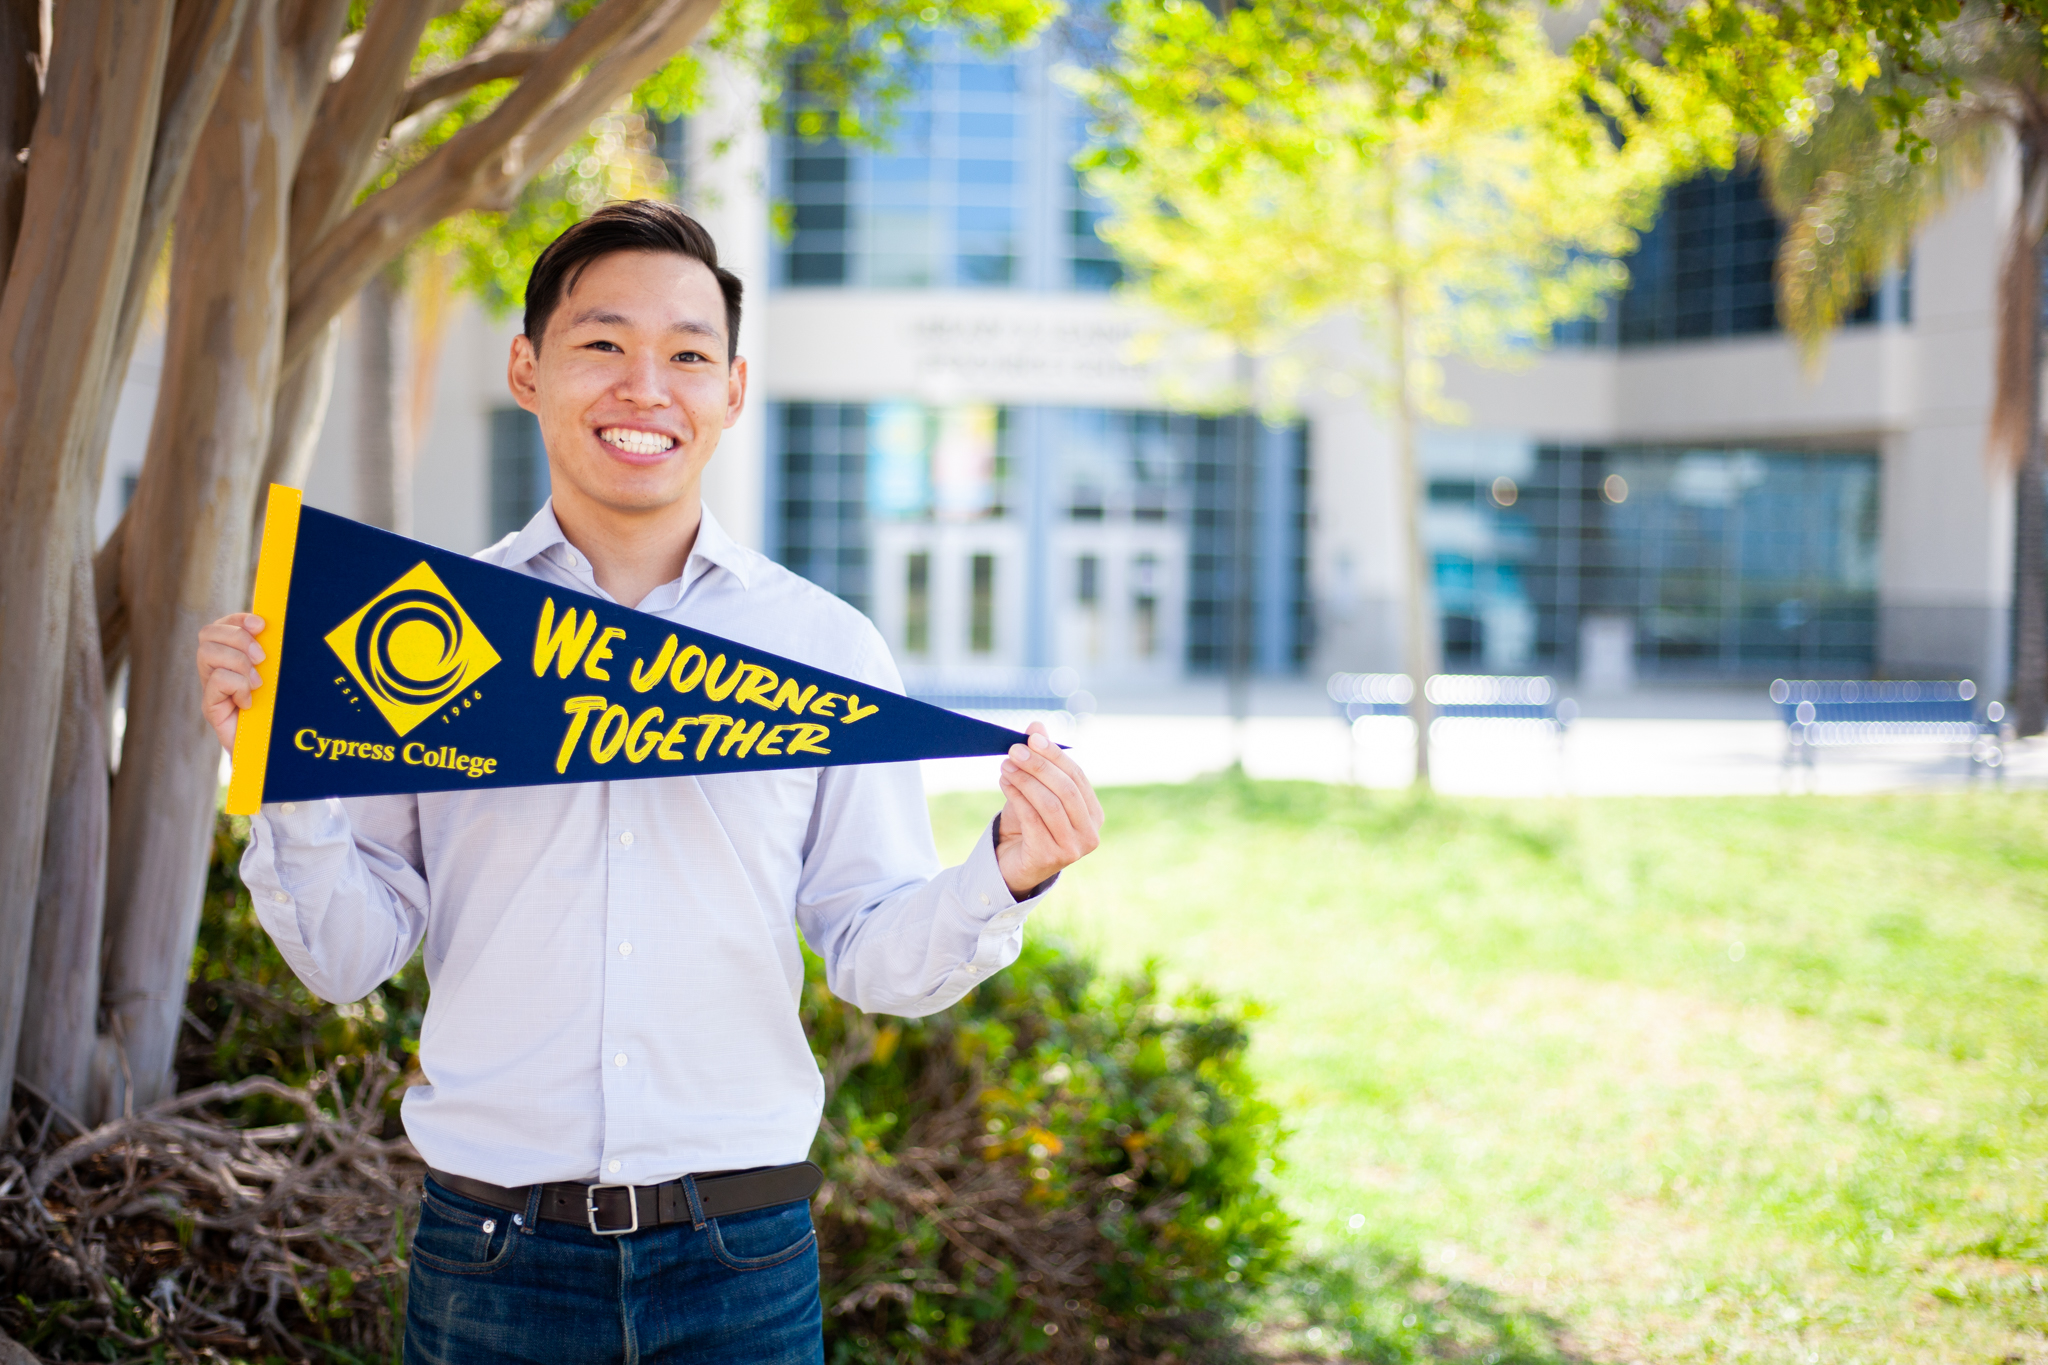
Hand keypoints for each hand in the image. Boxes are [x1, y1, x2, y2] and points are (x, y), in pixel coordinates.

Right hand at [197, 612, 265, 753]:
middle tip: (262, 659)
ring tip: (257, 683)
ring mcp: (210, 688)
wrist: (271, 751)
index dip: (237, 619)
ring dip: (238, 663)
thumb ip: (273, 656)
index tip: (261, 625)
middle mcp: (214, 669)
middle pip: (207, 634)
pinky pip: (216, 681)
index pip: (219, 626)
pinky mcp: (210, 707)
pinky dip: (238, 686)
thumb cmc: (278, 711)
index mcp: (229, 657)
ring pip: (207, 653)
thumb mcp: (278, 677)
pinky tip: (249, 701)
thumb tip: (278, 629)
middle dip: (238, 639)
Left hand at [995, 722, 1102, 898]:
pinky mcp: (1050, 858)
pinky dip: (1017, 797)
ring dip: (1025, 780)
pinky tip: (1004, 783)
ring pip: (1049, 804)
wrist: (1012, 865)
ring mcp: (1073, 849)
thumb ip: (1040, 759)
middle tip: (1015, 750)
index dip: (1055, 755)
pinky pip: (1033, 820)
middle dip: (1039, 766)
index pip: (1077, 776)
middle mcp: (1090, 834)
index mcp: (1094, 815)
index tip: (1032, 737)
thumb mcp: (1035, 790)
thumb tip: (1037, 725)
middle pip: (1065, 789)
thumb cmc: (1029, 825)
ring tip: (1006, 765)